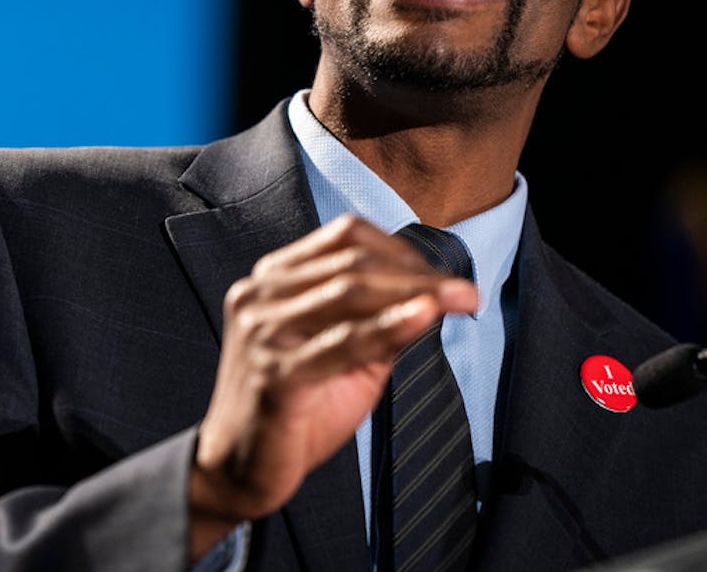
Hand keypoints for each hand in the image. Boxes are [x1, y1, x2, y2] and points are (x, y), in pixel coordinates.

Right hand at [187, 214, 478, 555]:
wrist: (240, 468)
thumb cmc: (296, 410)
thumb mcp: (346, 355)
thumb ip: (380, 321)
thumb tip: (438, 293)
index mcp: (272, 279)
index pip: (344, 237)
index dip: (403, 250)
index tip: (447, 277)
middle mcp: (259, 295)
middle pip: (351, 262)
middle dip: (419, 274)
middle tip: (466, 292)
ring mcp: (261, 331)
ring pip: (348, 292)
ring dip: (414, 292)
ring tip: (460, 300)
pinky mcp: (272, 372)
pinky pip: (341, 342)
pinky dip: (388, 326)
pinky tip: (423, 317)